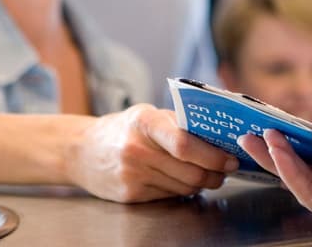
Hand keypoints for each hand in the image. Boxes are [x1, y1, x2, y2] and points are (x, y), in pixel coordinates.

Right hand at [67, 104, 237, 202]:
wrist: (81, 150)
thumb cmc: (122, 129)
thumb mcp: (146, 115)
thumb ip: (177, 123)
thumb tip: (218, 138)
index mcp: (144, 122)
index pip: (184, 143)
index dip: (212, 155)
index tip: (230, 158)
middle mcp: (136, 149)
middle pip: (190, 171)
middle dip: (215, 173)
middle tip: (226, 170)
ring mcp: (132, 175)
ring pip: (184, 187)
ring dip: (202, 183)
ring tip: (208, 174)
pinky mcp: (130, 195)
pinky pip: (169, 195)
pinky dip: (181, 190)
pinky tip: (180, 179)